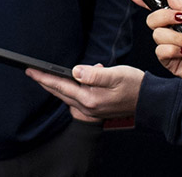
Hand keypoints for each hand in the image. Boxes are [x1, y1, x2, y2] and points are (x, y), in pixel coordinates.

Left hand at [26, 64, 142, 120]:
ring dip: (57, 86)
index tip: (30, 70)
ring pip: (67, 97)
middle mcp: (88, 108)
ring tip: (47, 75)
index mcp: (90, 99)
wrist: (151, 100)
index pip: (60, 86)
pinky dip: (70, 91)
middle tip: (31, 72)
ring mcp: (92, 111)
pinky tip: (74, 81)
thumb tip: (75, 71)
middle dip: (45, 82)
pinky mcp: (96, 110)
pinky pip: (76, 100)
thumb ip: (94, 74)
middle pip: (60, 93)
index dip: (43, 77)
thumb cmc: (135, 85)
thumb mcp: (115, 74)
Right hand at [144, 0, 181, 98]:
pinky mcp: (167, 59)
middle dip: (165, 18)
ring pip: (157, 35)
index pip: (158, 8)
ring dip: (176, 38)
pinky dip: (174, 50)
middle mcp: (173, 31)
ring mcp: (169, 45)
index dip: (144, 2)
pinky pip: (160, 50)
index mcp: (180, 19)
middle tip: (181, 21)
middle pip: (152, 19)